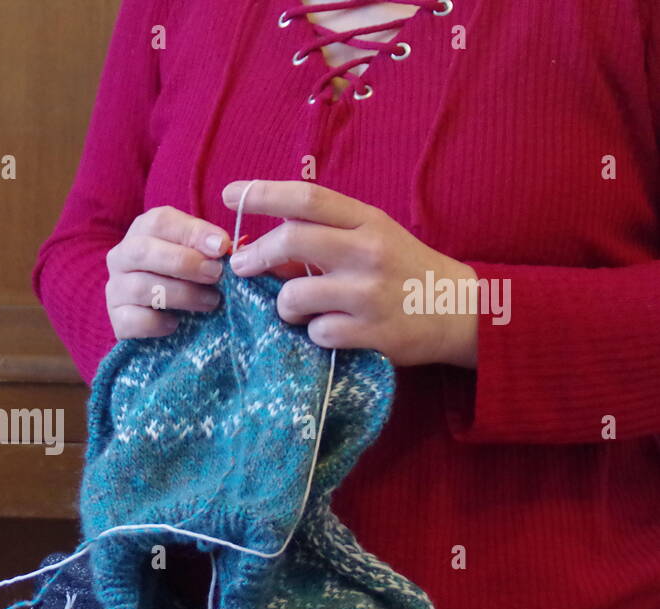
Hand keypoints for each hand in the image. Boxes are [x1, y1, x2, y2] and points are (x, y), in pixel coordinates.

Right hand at [105, 206, 233, 338]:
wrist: (155, 313)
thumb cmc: (183, 277)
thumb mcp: (196, 253)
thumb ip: (207, 247)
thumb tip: (223, 247)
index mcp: (142, 232)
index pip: (159, 221)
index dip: (192, 232)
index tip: (221, 246)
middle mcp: (122, 257)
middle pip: (143, 251)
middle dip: (184, 263)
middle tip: (215, 274)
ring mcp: (115, 289)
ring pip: (141, 288)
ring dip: (182, 294)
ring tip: (210, 301)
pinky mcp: (115, 319)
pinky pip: (134, 320)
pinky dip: (159, 323)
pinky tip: (176, 323)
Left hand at [222, 180, 477, 367]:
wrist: (460, 311)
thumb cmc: (403, 270)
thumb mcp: (371, 239)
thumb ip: (324, 237)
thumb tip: (259, 247)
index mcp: (367, 220)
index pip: (307, 198)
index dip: (262, 194)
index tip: (229, 193)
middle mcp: (368, 251)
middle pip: (292, 240)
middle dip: (256, 255)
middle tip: (242, 266)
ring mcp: (370, 293)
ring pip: (294, 295)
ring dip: (284, 305)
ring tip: (298, 309)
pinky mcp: (373, 333)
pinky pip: (316, 332)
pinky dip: (313, 333)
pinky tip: (331, 330)